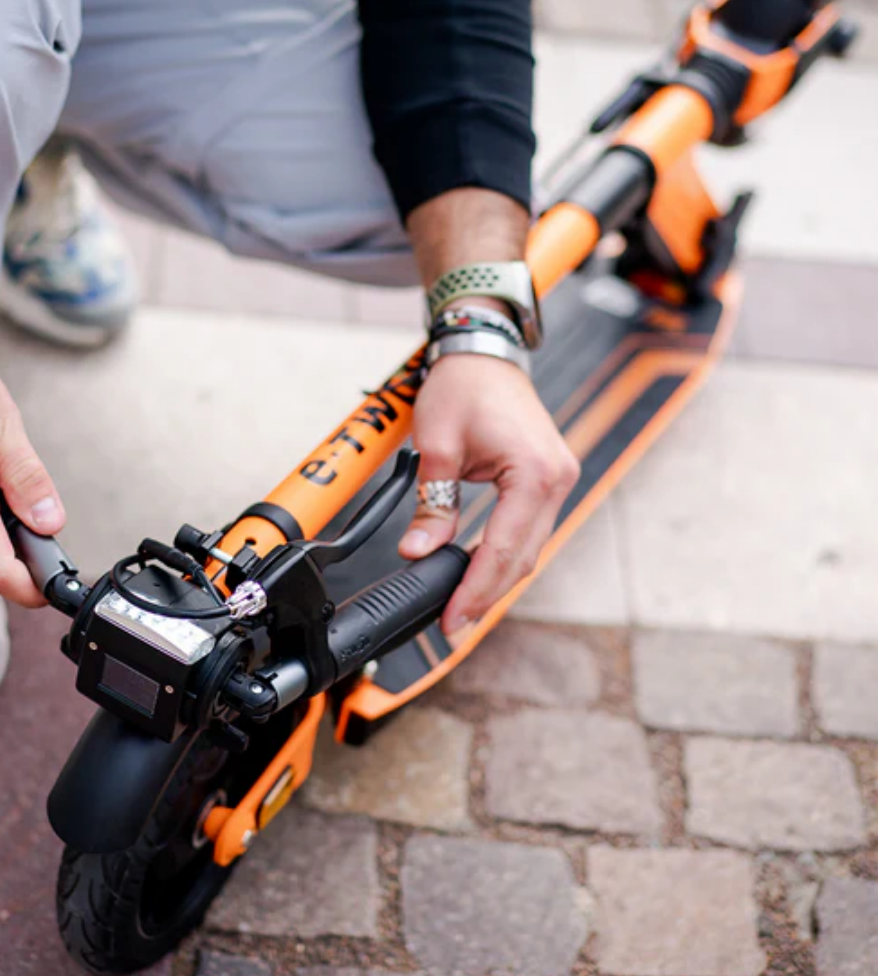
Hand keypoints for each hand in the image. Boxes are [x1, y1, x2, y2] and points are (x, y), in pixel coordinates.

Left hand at [399, 354, 579, 632]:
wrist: (484, 351)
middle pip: (522, 557)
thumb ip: (432, 505)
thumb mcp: (437, 446)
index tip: (451, 619)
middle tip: (452, 623)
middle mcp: (558, 479)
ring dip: (497, 578)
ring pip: (529, 548)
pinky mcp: (548, 479)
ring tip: (461, 605)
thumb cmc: (463, 387)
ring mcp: (558, 479)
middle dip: (486, 593)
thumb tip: (417, 553)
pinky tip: (479, 571)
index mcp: (535, 472)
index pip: (503, 549)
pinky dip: (505, 554)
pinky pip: (530, 529)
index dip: (475, 590)